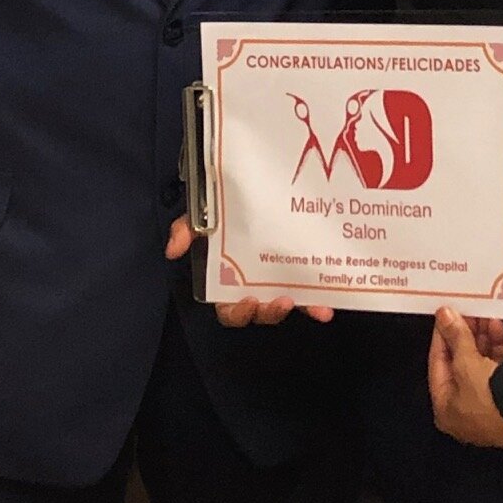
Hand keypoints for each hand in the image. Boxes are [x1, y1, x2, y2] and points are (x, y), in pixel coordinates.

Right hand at [163, 215, 332, 327]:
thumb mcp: (201, 217)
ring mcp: (278, 278)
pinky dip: (319, 300)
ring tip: (315, 306)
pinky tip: (329, 306)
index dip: (238, 312)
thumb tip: (173, 249)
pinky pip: (311, 290)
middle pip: (260, 311)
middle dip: (270, 313)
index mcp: (229, 280)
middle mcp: (254, 284)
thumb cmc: (223, 213)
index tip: (248, 301)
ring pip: (289, 303)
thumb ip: (186, 229)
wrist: (251, 189)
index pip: (229, 309)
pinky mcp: (300, 270)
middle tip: (282, 301)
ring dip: (303, 308)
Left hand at [427, 305, 502, 449]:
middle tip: (467, 309)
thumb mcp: (465, 363)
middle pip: (460, 363)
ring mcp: (487, 405)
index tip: (444, 314)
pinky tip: (498, 326)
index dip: (441, 336)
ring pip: (480, 363)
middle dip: (464, 334)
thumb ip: (455, 336)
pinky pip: (498, 367)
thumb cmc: (487, 399)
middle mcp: (464, 409)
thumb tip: (444, 315)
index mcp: (444, 408)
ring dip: (482, 337)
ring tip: (484, 312)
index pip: (437, 364)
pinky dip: (497, 346)